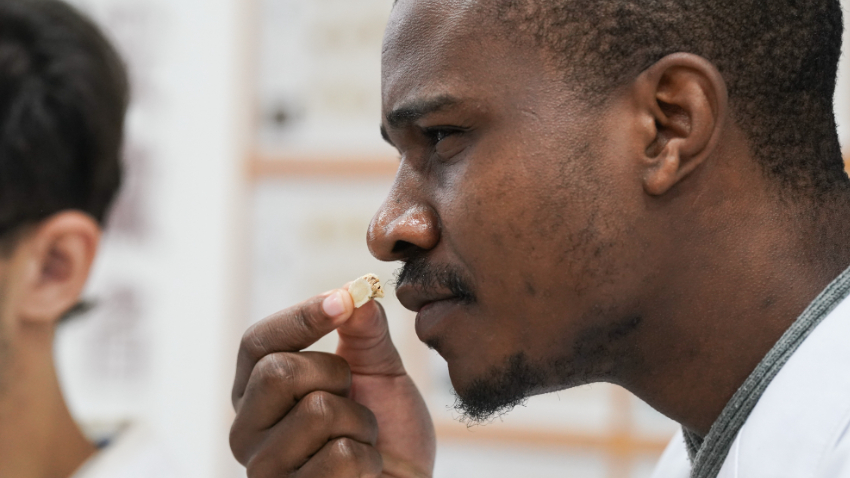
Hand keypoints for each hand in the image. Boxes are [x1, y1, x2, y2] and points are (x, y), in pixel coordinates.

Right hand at [230, 288, 435, 477]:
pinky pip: (341, 457)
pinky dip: (368, 458)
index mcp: (256, 391)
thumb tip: (357, 294)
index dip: (300, 318)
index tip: (343, 300)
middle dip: (335, 376)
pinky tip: (363, 471)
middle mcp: (247, 429)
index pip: (257, 342)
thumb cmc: (387, 430)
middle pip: (278, 372)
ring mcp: (264, 468)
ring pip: (317, 412)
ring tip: (361, 439)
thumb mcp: (380, 371)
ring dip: (361, 423)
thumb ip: (366, 331)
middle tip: (352, 397)